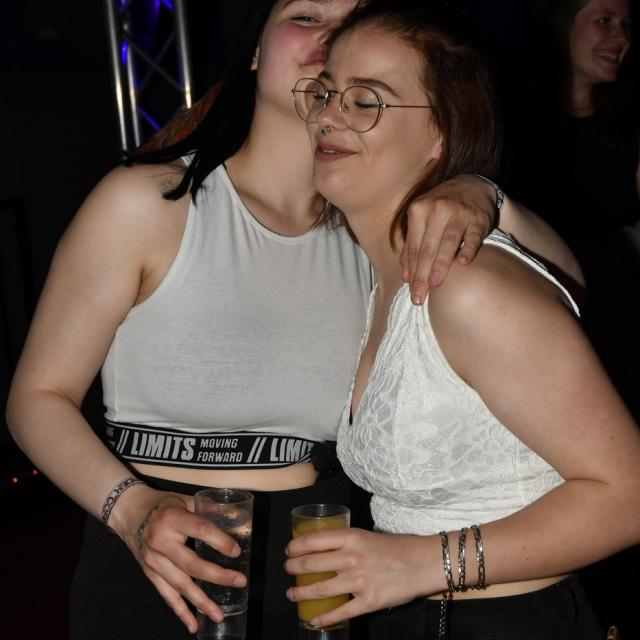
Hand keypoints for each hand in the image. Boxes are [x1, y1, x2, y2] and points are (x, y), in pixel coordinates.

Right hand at [113, 486, 245, 632]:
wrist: (130, 512)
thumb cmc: (163, 505)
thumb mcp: (186, 499)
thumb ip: (211, 509)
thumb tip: (239, 517)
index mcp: (172, 518)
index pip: (201, 530)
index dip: (220, 541)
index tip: (236, 551)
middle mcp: (161, 541)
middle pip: (192, 564)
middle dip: (218, 576)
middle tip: (240, 581)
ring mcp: (153, 560)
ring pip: (180, 585)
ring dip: (202, 601)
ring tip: (219, 615)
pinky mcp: (149, 573)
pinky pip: (166, 595)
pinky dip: (180, 612)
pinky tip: (193, 625)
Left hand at [285, 528, 441, 627]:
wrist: (422, 562)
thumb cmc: (396, 546)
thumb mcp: (366, 535)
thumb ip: (346, 541)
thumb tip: (325, 548)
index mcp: (350, 538)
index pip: (313, 540)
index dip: (295, 546)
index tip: (289, 551)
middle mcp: (350, 558)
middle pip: (311, 564)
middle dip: (293, 568)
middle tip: (288, 570)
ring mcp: (358, 582)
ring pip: (320, 589)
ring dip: (301, 593)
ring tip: (292, 594)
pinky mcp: (367, 602)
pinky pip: (340, 612)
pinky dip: (324, 617)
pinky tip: (314, 619)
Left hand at [402, 175, 495, 304]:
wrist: (471, 186)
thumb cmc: (440, 209)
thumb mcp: (421, 219)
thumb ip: (412, 245)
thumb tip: (405, 276)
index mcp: (419, 210)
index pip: (414, 247)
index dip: (412, 271)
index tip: (411, 291)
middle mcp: (437, 209)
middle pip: (427, 248)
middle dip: (422, 275)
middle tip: (419, 297)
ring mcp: (460, 213)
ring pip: (448, 243)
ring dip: (441, 265)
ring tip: (435, 284)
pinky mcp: (479, 218)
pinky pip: (473, 236)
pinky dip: (468, 249)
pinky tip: (463, 263)